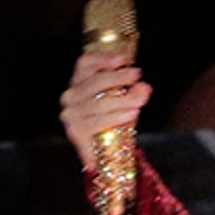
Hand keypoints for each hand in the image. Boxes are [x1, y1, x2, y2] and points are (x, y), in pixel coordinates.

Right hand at [58, 52, 150, 170]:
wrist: (106, 155)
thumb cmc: (114, 124)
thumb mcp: (125, 104)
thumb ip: (133, 93)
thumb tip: (144, 86)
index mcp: (78, 84)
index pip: (84, 64)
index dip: (102, 59)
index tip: (124, 59)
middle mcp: (70, 97)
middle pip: (93, 82)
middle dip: (118, 77)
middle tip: (136, 74)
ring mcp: (71, 115)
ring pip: (98, 103)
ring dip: (122, 99)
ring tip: (140, 99)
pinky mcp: (76, 133)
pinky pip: (97, 122)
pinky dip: (117, 117)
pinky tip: (132, 113)